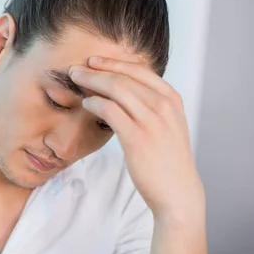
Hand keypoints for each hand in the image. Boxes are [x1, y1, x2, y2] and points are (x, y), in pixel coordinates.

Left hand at [69, 57, 204, 222]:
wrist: (177, 192)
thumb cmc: (167, 159)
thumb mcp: (167, 125)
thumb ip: (151, 105)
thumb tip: (122, 90)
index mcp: (171, 99)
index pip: (139, 70)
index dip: (114, 63)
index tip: (94, 60)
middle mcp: (163, 106)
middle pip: (123, 77)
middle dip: (97, 70)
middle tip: (76, 69)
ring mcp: (151, 120)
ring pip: (115, 89)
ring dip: (91, 81)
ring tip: (75, 80)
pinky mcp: (137, 137)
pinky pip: (109, 110)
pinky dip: (94, 102)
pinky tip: (86, 103)